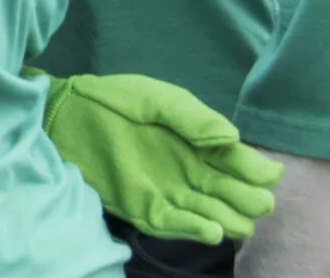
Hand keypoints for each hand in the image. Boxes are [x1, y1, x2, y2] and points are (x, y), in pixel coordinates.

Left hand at [43, 72, 282, 243]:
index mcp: (205, 144)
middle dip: (251, 201)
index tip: (261, 174)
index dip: (260, 173)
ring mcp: (174, 194)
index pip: (247, 166)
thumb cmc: (115, 101)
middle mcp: (196, 173)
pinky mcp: (148, 210)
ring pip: (220, 219)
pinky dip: (199, 230)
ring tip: (226, 216)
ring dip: (231, 221)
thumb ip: (195, 117)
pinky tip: (212, 229)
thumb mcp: (157, 98)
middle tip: (248, 198)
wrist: (67, 114)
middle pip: (242, 198)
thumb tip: (234, 138)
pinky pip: (180, 226)